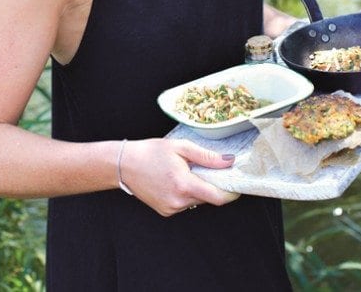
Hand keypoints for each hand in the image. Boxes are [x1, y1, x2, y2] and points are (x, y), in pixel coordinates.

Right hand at [119, 138, 240, 216]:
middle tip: (202, 169)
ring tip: (183, 173)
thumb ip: (207, 156)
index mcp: (184, 185)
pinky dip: (185, 194)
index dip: (231, 193)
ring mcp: (171, 208)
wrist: (124, 165)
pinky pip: (184, 204)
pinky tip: (173, 182)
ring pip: (196, 201)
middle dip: (211, 185)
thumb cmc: (150, 152)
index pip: (218, 198)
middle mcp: (179, 201)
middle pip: (208, 198)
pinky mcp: (166, 211)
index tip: (236, 185)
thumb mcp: (180, 147)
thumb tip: (229, 161)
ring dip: (196, 189)